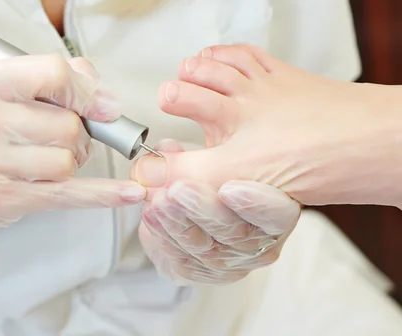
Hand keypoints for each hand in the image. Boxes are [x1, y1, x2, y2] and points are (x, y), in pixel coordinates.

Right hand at [0, 55, 145, 241]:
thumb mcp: (0, 89)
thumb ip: (54, 78)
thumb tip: (105, 97)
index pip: (55, 74)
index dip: (87, 90)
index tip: (104, 105)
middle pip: (68, 124)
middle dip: (77, 133)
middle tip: (60, 137)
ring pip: (68, 160)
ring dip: (72, 160)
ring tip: (50, 158)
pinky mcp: (1, 197)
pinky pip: (68, 194)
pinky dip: (104, 194)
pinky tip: (130, 193)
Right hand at [134, 44, 401, 207]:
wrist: (364, 140)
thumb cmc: (308, 160)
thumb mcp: (233, 175)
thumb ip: (185, 173)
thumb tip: (146, 173)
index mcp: (226, 118)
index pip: (179, 113)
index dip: (161, 124)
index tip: (152, 147)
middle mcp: (242, 95)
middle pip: (199, 78)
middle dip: (178, 87)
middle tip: (169, 96)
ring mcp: (266, 83)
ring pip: (223, 62)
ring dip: (203, 63)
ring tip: (191, 68)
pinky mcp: (288, 77)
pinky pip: (254, 55)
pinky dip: (234, 52)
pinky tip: (229, 57)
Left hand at [134, 140, 299, 284]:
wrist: (200, 208)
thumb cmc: (218, 176)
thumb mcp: (209, 155)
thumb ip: (189, 155)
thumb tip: (160, 154)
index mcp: (275, 211)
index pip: (276, 213)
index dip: (256, 204)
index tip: (230, 188)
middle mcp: (259, 242)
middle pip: (235, 233)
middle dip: (202, 209)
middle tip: (178, 190)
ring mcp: (232, 262)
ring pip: (206, 250)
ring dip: (177, 223)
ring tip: (156, 199)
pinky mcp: (204, 273)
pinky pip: (184, 263)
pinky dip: (164, 238)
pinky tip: (151, 217)